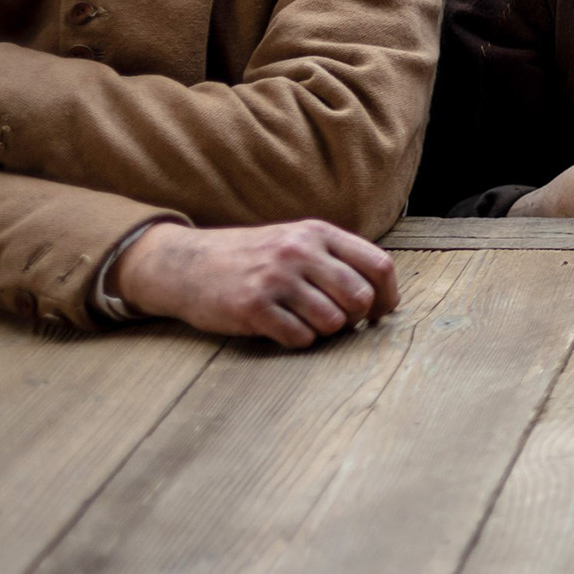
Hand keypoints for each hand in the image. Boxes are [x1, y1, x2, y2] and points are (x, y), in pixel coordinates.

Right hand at [111, 220, 398, 348]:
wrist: (186, 264)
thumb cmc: (251, 257)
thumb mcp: (296, 240)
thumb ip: (336, 259)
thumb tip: (383, 296)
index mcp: (317, 233)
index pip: (378, 265)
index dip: (387, 295)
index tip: (380, 312)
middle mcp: (299, 252)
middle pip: (360, 297)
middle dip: (356, 318)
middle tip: (338, 321)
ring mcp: (275, 279)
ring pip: (333, 322)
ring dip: (324, 331)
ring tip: (303, 320)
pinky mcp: (253, 307)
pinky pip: (300, 338)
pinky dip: (297, 340)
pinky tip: (281, 328)